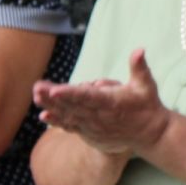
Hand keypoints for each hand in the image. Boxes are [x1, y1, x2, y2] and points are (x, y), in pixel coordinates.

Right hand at [29, 125, 128, 184]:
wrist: (107, 137)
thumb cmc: (90, 175)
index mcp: (38, 175)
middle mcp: (39, 153)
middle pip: (56, 171)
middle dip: (71, 175)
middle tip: (93, 177)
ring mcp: (53, 134)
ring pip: (64, 154)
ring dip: (76, 159)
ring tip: (96, 162)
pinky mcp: (69, 120)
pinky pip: (73, 139)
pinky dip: (82, 144)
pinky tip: (96, 148)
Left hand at [34, 49, 172, 154]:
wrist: (149, 134)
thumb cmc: (147, 105)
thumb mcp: (146, 85)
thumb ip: (139, 67)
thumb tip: (139, 49)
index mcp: (112, 103)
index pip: (88, 97)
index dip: (70, 94)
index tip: (54, 90)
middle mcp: (100, 116)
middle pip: (73, 106)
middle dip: (53, 97)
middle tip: (37, 87)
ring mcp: (93, 126)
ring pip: (69, 116)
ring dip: (51, 107)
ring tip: (36, 97)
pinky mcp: (90, 132)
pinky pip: (71, 126)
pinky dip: (57, 122)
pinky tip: (43, 116)